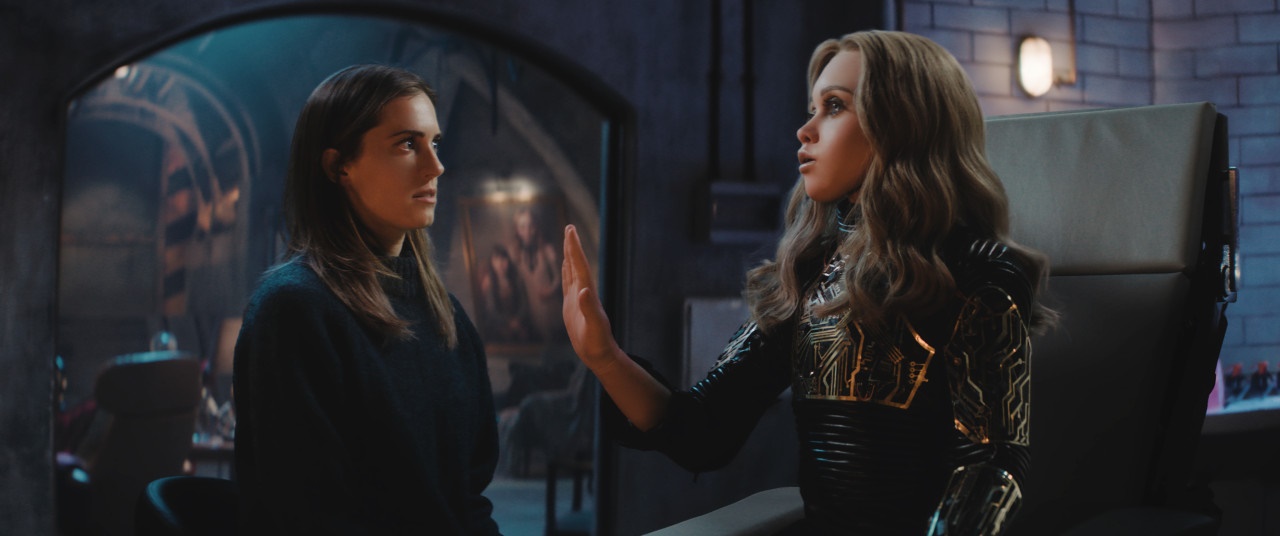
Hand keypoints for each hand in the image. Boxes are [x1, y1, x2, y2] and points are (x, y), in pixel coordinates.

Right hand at [561, 225, 622, 371]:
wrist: (600, 355)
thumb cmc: (597, 343)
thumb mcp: (593, 328)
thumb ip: (589, 309)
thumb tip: (584, 290)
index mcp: (588, 294)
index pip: (580, 266)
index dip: (575, 248)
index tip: (570, 231)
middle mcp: (584, 292)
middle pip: (578, 264)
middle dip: (573, 246)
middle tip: (569, 227)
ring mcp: (578, 298)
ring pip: (574, 271)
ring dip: (571, 256)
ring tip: (568, 241)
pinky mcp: (573, 306)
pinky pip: (569, 283)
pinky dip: (567, 272)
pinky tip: (566, 266)